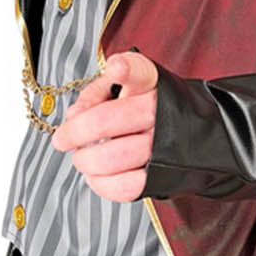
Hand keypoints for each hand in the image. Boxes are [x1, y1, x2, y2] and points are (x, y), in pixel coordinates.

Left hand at [50, 48, 158, 200]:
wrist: (193, 137)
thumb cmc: (146, 109)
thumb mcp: (123, 88)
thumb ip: (95, 94)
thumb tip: (74, 115)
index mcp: (151, 83)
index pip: (140, 71)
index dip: (126, 69)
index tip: (115, 69)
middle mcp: (160, 112)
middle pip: (105, 122)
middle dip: (73, 134)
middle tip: (62, 140)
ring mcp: (165, 146)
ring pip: (112, 158)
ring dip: (85, 161)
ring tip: (81, 158)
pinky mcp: (164, 176)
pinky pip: (126, 187)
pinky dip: (102, 184)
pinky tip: (95, 176)